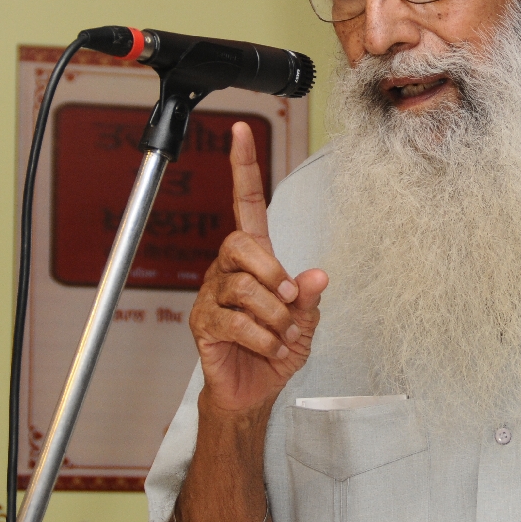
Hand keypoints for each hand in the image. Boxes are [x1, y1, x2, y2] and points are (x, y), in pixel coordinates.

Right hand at [188, 122, 326, 415]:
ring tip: (282, 336)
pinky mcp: (203, 323)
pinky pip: (236, 322)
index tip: (240, 130)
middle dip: (274, 274)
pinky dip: (264, 339)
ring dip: (276, 318)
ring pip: (245, 289)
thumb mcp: (306, 321)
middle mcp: (228, 269)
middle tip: (291, 303)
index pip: (245, 202)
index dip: (243, 167)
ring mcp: (212, 294)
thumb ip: (310, 297)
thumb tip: (317, 275)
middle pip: (241, 245)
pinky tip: (270, 348)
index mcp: (255, 257)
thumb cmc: (277, 348)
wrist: (254, 390)